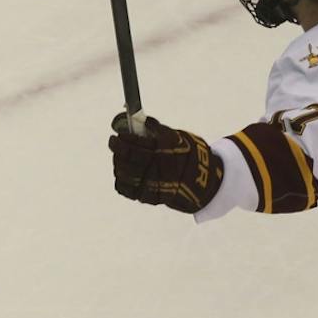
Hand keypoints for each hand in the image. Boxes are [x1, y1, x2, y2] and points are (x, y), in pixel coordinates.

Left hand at [108, 113, 222, 213]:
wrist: (204, 185)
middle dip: (118, 147)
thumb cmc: (191, 157)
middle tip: (113, 140)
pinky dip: (121, 179)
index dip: (126, 136)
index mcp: (168, 151)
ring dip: (118, 162)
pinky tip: (122, 171)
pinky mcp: (148, 197)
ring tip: (119, 156)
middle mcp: (159, 168)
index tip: (119, 132)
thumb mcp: (182, 139)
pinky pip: (125, 189)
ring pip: (124, 172)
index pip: (139, 142)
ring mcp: (153, 184)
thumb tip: (143, 120)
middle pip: (130, 156)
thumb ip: (161, 132)